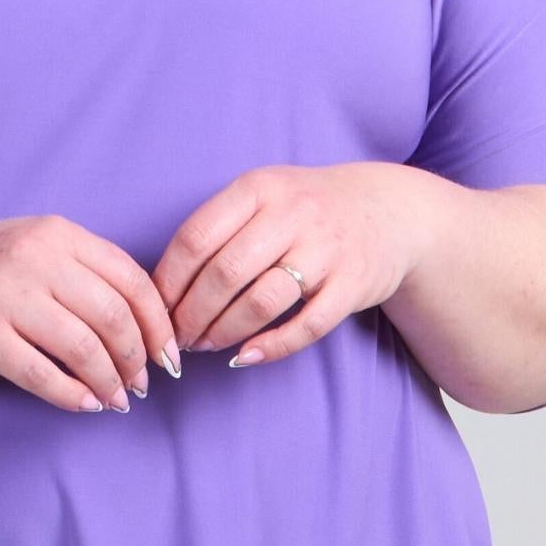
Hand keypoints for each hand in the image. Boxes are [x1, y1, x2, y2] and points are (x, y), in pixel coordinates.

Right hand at [0, 214, 181, 414]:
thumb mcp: (28, 247)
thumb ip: (78, 269)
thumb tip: (141, 318)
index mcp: (55, 234)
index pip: (130, 278)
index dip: (158, 322)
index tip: (169, 352)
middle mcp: (34, 259)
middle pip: (113, 315)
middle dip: (138, 356)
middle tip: (144, 382)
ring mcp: (6, 297)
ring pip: (84, 347)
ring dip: (110, 380)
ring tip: (118, 398)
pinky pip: (43, 374)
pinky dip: (72, 395)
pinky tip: (85, 404)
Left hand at [154, 162, 423, 368]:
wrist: (389, 211)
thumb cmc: (308, 210)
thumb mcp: (265, 195)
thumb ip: (220, 227)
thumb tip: (164, 285)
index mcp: (260, 188)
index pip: (196, 237)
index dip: (169, 281)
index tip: (156, 309)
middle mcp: (293, 214)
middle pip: (224, 274)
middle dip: (191, 315)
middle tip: (179, 338)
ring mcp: (326, 250)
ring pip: (261, 302)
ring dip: (224, 332)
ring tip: (207, 345)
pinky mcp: (352, 285)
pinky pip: (306, 326)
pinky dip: (271, 347)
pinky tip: (246, 357)